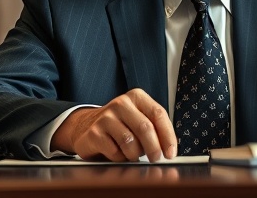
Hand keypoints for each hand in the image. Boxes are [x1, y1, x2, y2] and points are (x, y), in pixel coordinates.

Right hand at [52, 88, 176, 161]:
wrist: (85, 126)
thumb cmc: (120, 126)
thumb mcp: (138, 119)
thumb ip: (154, 128)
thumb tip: (169, 150)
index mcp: (136, 97)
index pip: (158, 114)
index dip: (168, 136)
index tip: (171, 153)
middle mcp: (121, 103)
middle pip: (145, 128)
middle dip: (154, 148)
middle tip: (155, 159)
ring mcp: (105, 117)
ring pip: (130, 142)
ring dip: (135, 154)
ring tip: (132, 154)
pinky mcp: (94, 132)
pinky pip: (115, 152)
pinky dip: (120, 158)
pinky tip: (117, 153)